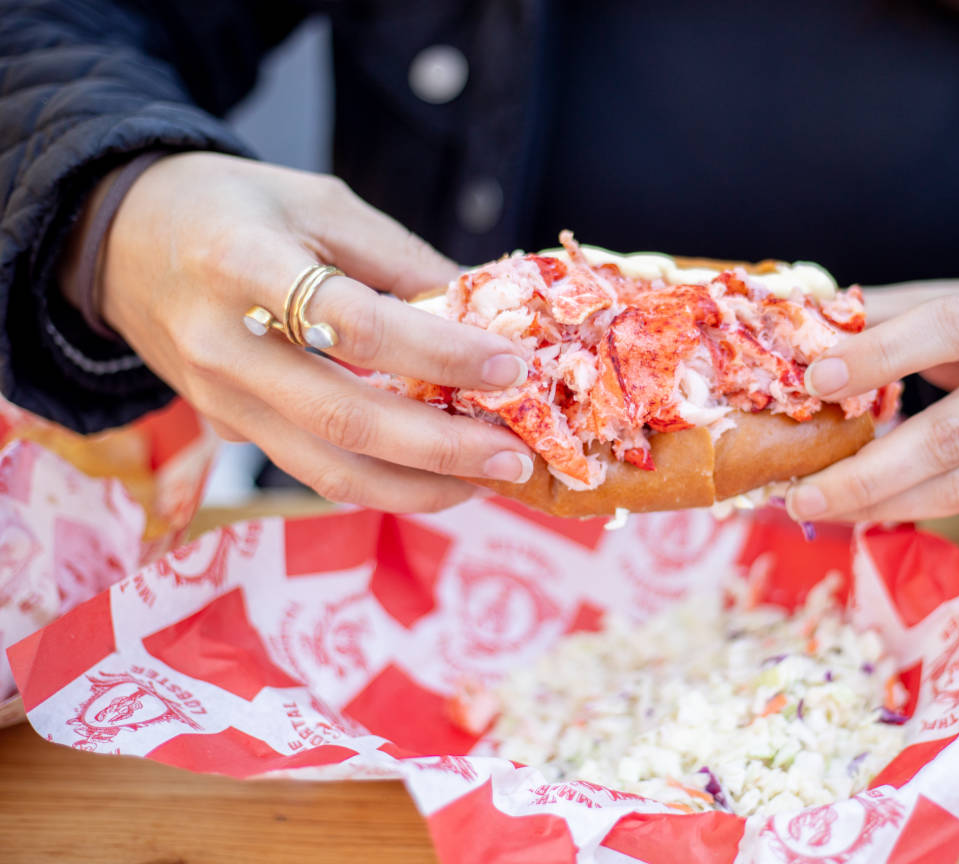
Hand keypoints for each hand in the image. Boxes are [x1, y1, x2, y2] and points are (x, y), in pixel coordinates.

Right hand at [80, 152, 534, 511]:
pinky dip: (382, 482)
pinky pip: (312, 469)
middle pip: (344, 419)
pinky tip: (439, 476)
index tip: (511, 365)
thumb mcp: (317, 202)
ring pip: (326, 469)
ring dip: (419, 487)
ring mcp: (220, 401)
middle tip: (516, 458)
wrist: (118, 241)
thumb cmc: (230, 209)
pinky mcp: (227, 430)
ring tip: (490, 480)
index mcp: (245, 265)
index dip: (440, 352)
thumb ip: (400, 259)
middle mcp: (225, 347)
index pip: (358, 324)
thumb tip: (488, 313)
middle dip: (441, 449)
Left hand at [785, 274, 958, 579]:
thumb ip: (882, 312)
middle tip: (800, 491)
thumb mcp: (954, 302)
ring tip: (824, 512)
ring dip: (892, 506)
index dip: (882, 354)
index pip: (950, 327)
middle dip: (869, 470)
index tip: (816, 380)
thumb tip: (799, 324)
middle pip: (955, 431)